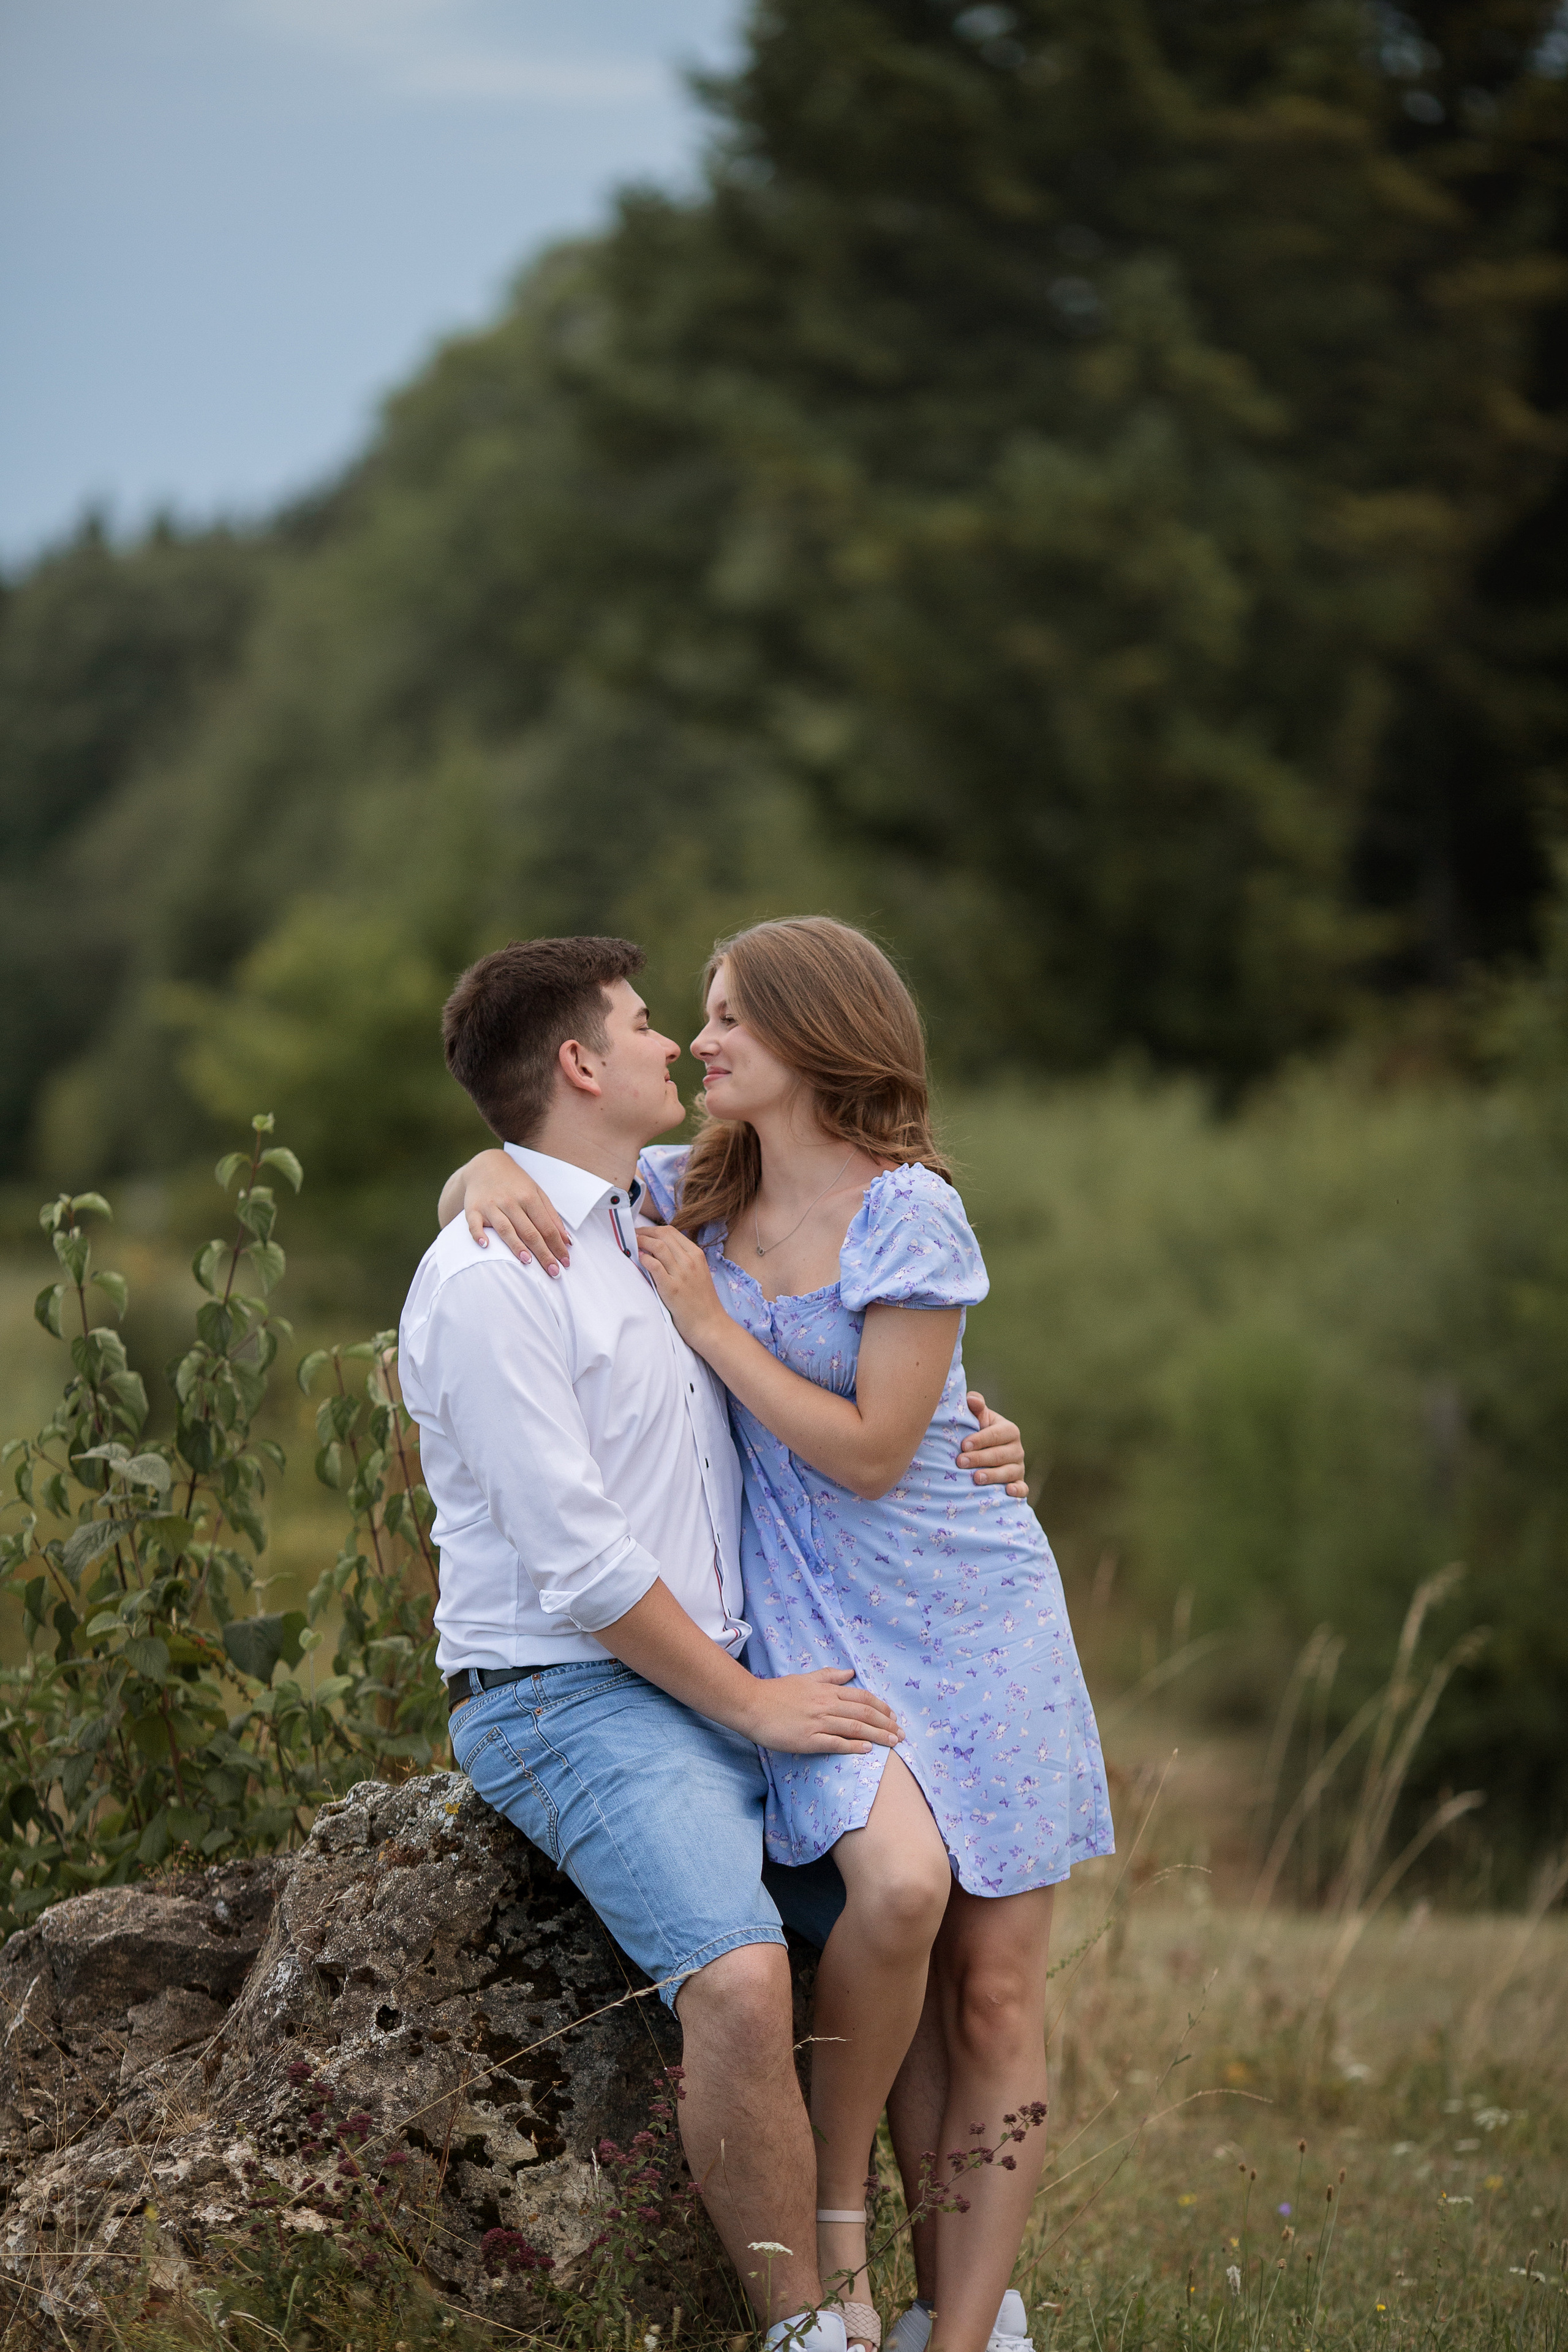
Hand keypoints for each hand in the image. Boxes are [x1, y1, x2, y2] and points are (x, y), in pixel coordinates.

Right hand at [462, 1150, 572, 1274]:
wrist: (486, 1165)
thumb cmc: (515, 1183)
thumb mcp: (537, 1193)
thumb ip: (551, 1216)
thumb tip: (566, 1240)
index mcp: (529, 1197)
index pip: (546, 1227)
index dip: (557, 1246)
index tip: (566, 1263)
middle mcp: (511, 1201)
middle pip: (530, 1231)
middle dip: (543, 1253)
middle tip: (554, 1272)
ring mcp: (491, 1205)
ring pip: (506, 1228)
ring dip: (516, 1246)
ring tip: (528, 1262)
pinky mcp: (473, 1209)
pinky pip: (474, 1224)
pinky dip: (479, 1234)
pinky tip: (486, 1246)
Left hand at [635, 1222, 728, 1350]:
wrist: (709, 1323)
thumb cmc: (701, 1301)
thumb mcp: (698, 1272)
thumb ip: (683, 1259)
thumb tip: (660, 1249)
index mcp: (697, 1255)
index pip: (671, 1232)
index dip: (652, 1229)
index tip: (642, 1232)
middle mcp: (690, 1261)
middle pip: (663, 1235)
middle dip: (644, 1232)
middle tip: (633, 1235)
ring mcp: (681, 1273)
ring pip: (658, 1246)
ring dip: (641, 1242)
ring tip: (633, 1244)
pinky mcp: (672, 1288)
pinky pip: (654, 1266)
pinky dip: (644, 1259)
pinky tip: (639, 1259)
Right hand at [742, 1666, 902, 1754]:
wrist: (752, 1704)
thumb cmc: (777, 1692)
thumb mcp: (805, 1679)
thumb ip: (829, 1675)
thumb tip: (851, 1672)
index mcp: (826, 1690)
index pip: (861, 1697)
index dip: (881, 1707)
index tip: (893, 1716)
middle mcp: (826, 1704)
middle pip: (864, 1713)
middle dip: (886, 1723)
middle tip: (901, 1734)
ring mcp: (818, 1721)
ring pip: (855, 1728)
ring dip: (877, 1736)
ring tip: (893, 1743)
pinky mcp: (808, 1738)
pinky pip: (835, 1743)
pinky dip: (853, 1747)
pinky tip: (867, 1751)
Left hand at [959, 1390, 1029, 1499]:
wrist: (985, 1453)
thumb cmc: (979, 1432)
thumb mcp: (978, 1418)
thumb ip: (975, 1406)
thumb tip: (971, 1399)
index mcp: (1009, 1430)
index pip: (996, 1434)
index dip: (980, 1439)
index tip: (964, 1445)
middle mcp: (1017, 1449)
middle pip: (1000, 1454)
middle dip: (980, 1458)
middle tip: (961, 1462)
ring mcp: (1019, 1467)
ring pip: (1009, 1472)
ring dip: (993, 1476)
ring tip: (976, 1478)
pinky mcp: (1019, 1483)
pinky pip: (1022, 1488)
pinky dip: (1017, 1490)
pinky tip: (1008, 1492)